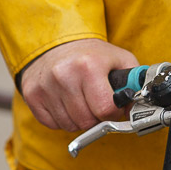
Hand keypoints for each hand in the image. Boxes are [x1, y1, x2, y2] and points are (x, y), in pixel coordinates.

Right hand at [19, 38, 139, 132]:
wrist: (56, 44)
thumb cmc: (91, 55)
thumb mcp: (118, 59)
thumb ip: (134, 84)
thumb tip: (138, 110)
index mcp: (88, 66)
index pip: (104, 109)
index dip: (112, 112)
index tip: (112, 105)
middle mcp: (64, 75)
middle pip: (86, 121)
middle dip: (96, 117)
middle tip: (96, 103)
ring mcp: (46, 86)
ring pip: (69, 125)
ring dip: (79, 119)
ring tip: (81, 100)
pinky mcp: (32, 95)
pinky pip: (52, 124)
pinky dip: (62, 119)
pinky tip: (65, 102)